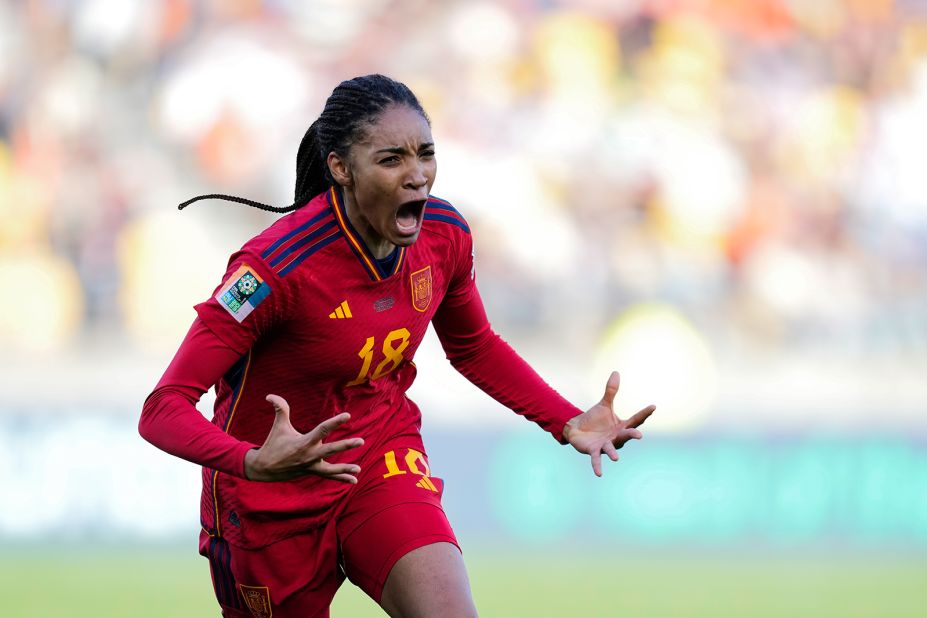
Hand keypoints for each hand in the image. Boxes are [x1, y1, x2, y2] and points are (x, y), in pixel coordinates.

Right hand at [243, 394, 364, 482]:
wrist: (264, 468)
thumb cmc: (273, 444)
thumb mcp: (278, 426)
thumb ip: (280, 409)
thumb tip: (270, 395)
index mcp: (304, 442)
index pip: (322, 430)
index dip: (335, 422)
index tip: (348, 415)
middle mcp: (309, 454)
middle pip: (330, 450)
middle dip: (346, 445)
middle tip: (361, 441)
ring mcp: (311, 465)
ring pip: (330, 469)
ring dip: (344, 469)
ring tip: (358, 469)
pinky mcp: (311, 472)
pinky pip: (328, 476)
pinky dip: (341, 478)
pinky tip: (354, 480)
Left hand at [562, 371, 654, 476]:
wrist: (578, 429)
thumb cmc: (594, 419)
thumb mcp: (604, 404)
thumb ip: (611, 391)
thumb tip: (616, 372)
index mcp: (621, 426)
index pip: (635, 419)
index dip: (644, 413)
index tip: (653, 406)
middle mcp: (616, 437)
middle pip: (626, 435)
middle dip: (632, 435)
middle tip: (638, 435)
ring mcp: (606, 445)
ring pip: (612, 448)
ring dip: (614, 452)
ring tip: (616, 458)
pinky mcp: (594, 451)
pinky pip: (596, 459)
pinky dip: (597, 466)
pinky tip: (599, 474)